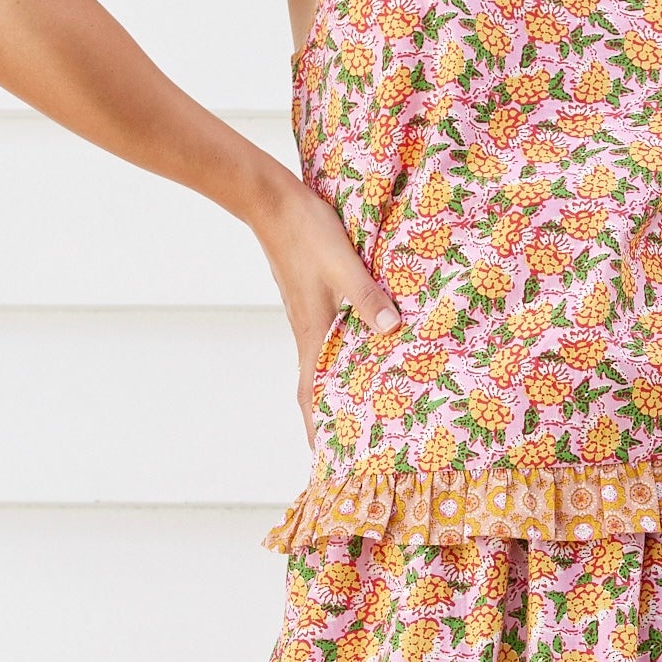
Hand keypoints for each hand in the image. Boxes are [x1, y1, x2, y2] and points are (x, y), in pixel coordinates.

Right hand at [251, 176, 400, 445]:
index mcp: (312, 332)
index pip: (309, 395)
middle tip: (346, 444)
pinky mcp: (308, 299)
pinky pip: (323, 341)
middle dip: (326, 418)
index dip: (315, 429)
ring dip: (332, 389)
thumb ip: (367, 297)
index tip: (322, 461)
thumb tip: (392, 331)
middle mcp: (306, 331)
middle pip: (313, 388)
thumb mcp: (343, 264)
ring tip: (356, 407)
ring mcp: (306, 316)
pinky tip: (356, 353)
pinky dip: (336, 359)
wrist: (269, 200)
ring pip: (319, 365)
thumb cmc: (306, 231)